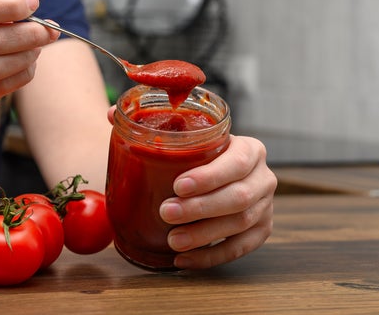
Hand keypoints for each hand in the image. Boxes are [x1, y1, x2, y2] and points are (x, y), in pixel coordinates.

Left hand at [158, 135, 275, 268]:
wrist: (222, 173)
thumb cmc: (198, 153)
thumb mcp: (187, 136)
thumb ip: (157, 126)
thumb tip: (113, 118)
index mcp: (250, 149)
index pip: (236, 163)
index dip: (208, 177)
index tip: (178, 186)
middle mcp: (263, 177)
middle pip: (238, 197)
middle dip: (200, 208)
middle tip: (167, 213)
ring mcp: (266, 206)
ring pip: (240, 224)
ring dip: (204, 235)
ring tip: (173, 240)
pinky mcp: (261, 230)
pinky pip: (239, 248)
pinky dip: (210, 257)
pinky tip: (184, 259)